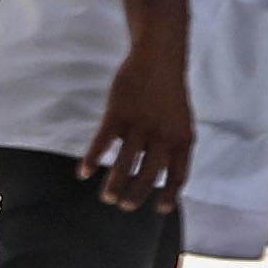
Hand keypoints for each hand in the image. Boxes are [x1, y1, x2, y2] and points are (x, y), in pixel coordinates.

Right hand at [78, 51, 193, 212]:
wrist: (159, 59)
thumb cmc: (168, 91)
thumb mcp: (181, 119)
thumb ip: (173, 143)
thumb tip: (158, 168)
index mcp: (183, 139)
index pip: (178, 175)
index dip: (170, 194)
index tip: (161, 208)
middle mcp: (163, 136)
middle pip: (150, 175)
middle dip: (136, 195)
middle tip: (124, 206)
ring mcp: (140, 126)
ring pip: (126, 164)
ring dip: (115, 184)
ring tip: (107, 197)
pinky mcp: (118, 114)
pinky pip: (103, 143)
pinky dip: (93, 159)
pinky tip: (84, 172)